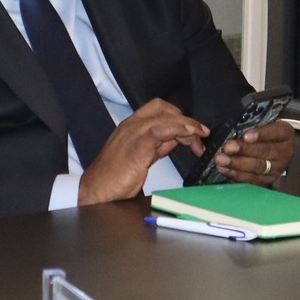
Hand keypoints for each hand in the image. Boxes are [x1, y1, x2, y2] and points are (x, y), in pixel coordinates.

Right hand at [78, 99, 208, 204]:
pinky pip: (160, 130)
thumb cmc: (115, 177)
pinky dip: (177, 129)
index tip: (195, 130)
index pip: (158, 110)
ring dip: (187, 125)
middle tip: (201, 135)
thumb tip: (175, 139)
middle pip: (163, 109)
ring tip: (200, 136)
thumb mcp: (142, 156)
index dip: (179, 117)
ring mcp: (133, 133)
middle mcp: (132, 125)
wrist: (98, 190)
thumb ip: (158, 146)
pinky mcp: (137, 146)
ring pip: (164, 117)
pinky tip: (189, 134)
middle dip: (186, 119)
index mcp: (132, 126)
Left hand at [214, 120, 294, 186]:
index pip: (275, 132)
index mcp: (285, 133)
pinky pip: (252, 178)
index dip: (261, 134)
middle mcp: (285, 151)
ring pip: (258, 167)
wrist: (272, 146)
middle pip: (265, 151)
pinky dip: (237, 174)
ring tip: (221, 160)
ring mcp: (278, 168)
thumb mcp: (261, 122)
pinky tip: (225, 169)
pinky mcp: (268, 179)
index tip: (246, 136)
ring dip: (237, 164)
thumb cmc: (262, 130)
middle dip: (244, 150)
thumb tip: (232, 124)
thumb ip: (250, 122)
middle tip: (227, 148)